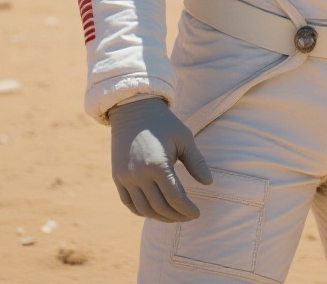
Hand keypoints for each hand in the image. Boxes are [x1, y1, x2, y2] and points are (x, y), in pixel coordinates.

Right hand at [109, 97, 212, 222]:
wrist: (133, 109)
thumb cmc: (163, 122)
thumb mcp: (183, 137)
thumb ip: (196, 162)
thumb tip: (208, 183)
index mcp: (158, 165)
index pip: (175, 198)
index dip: (187, 209)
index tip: (197, 213)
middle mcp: (139, 174)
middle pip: (160, 207)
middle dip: (177, 215)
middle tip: (188, 216)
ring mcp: (126, 177)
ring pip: (144, 209)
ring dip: (160, 217)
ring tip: (174, 215)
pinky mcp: (118, 177)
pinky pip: (129, 203)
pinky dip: (142, 211)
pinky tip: (154, 211)